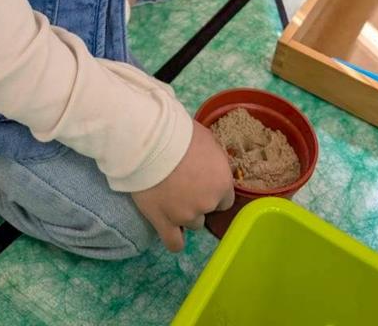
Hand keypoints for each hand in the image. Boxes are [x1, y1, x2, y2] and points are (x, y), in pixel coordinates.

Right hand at [132, 121, 234, 251]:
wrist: (151, 142)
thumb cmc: (181, 134)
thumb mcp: (208, 141)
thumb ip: (213, 162)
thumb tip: (211, 167)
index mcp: (222, 183)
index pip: (225, 200)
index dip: (213, 191)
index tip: (202, 183)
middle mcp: (207, 203)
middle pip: (207, 211)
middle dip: (198, 200)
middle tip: (182, 185)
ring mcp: (185, 215)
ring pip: (191, 224)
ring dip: (184, 213)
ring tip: (169, 196)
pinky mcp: (163, 222)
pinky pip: (174, 243)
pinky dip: (174, 238)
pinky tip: (170, 228)